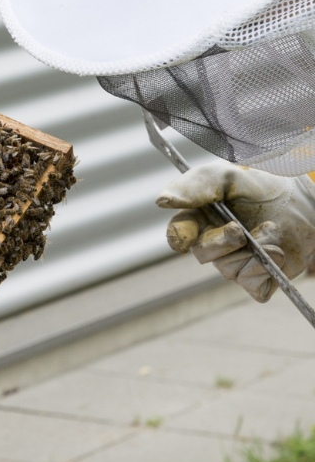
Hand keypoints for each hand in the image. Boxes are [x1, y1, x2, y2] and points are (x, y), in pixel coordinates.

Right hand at [156, 163, 314, 301]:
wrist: (306, 204)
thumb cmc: (264, 187)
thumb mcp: (230, 176)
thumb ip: (196, 185)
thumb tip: (162, 201)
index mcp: (200, 218)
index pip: (178, 232)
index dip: (178, 237)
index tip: (182, 238)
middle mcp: (214, 243)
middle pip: (202, 254)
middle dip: (221, 243)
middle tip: (238, 230)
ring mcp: (236, 263)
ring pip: (230, 270)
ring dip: (254, 250)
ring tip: (272, 229)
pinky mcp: (259, 279)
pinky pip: (253, 285)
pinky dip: (266, 269)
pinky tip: (277, 251)